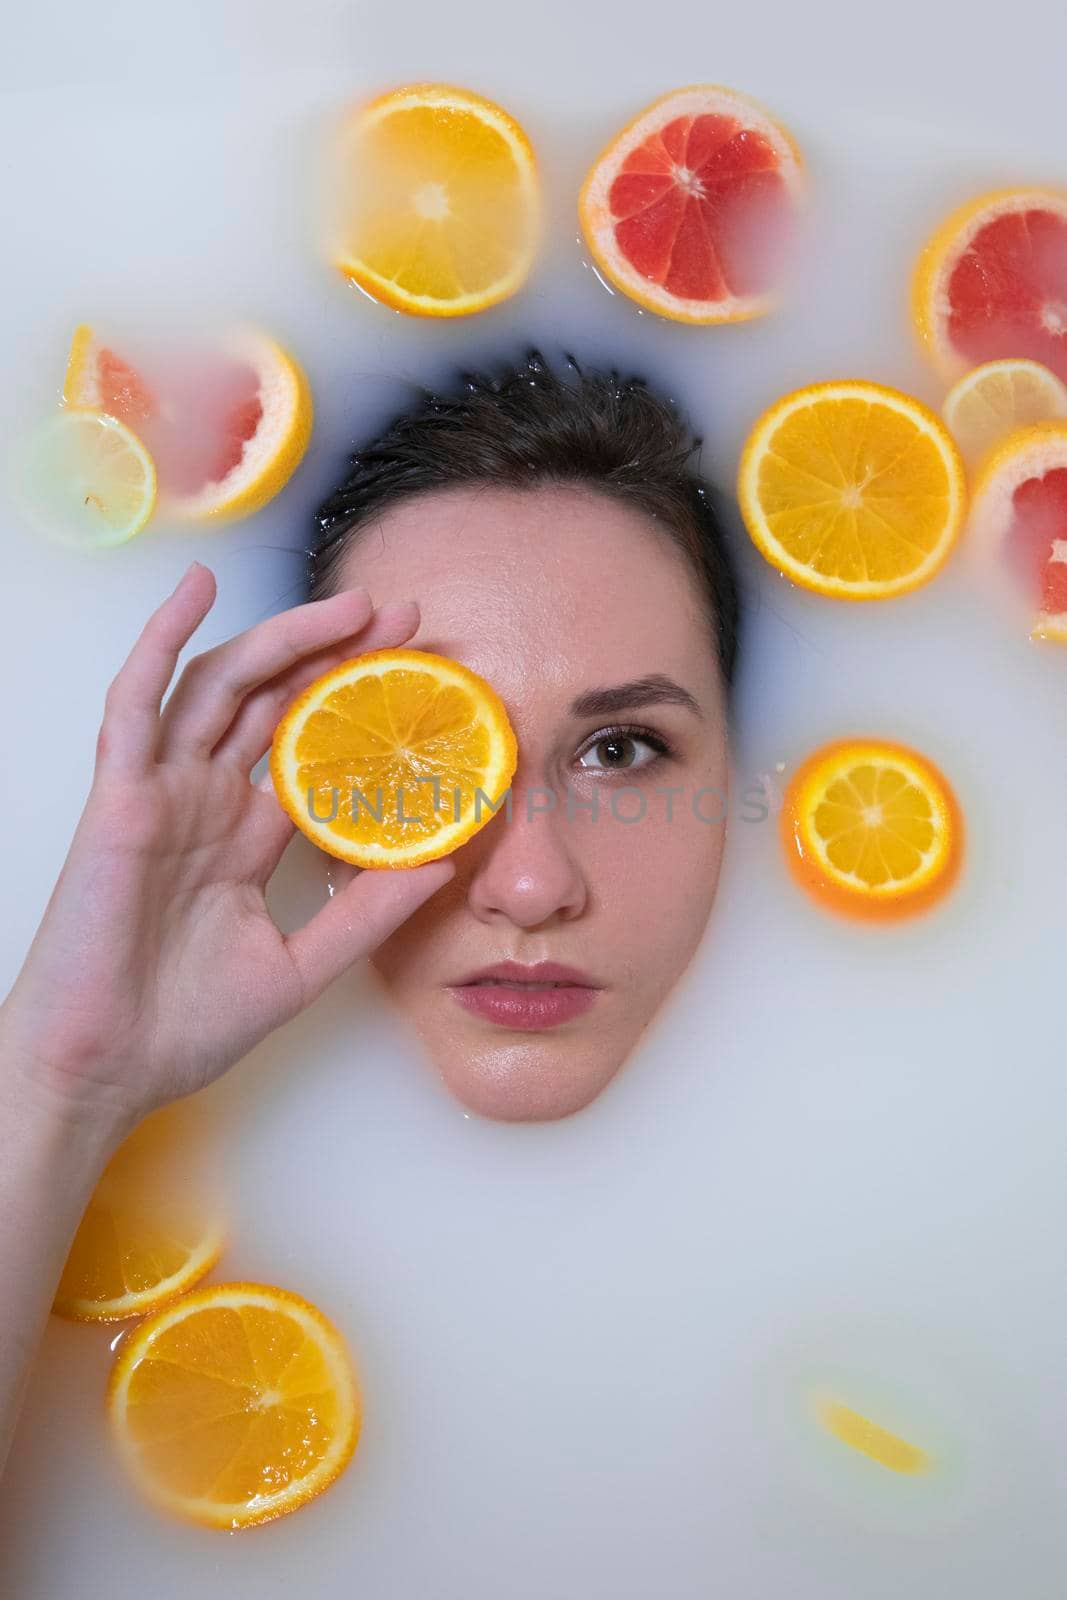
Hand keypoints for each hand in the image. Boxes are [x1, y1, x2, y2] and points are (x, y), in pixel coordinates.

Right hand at [0, 562, 454, 1127]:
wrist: (106, 1071)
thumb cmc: (186, 1027)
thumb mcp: (299, 967)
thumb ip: (364, 915)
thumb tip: (443, 866)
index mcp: (248, 835)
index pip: (313, 747)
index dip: (362, 706)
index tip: (423, 673)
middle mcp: (209, 802)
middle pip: (277, 701)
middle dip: (338, 654)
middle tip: (403, 617)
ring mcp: (164, 793)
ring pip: (223, 687)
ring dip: (281, 639)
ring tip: (348, 608)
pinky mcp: (120, 797)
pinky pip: (136, 704)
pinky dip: (160, 641)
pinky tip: (195, 593)